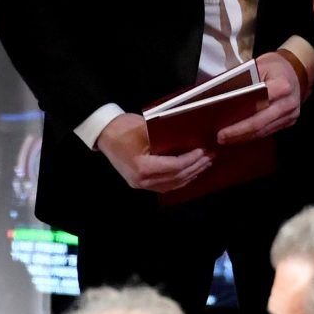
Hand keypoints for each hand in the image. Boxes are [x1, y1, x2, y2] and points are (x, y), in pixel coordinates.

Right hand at [96, 112, 211, 191]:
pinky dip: (179, 180)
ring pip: (172, 185)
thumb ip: (166, 135)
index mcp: (142, 167)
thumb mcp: (144, 127)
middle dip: (195, 167)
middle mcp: (142, 180)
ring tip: (205, 164)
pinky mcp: (140, 182)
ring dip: (190, 175)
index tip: (203, 151)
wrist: (103, 133)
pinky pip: (164, 186)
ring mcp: (141, 184)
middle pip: (175, 178)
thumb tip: (190, 135)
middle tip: (210, 157)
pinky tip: (190, 173)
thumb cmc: (123, 127)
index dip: (191, 159)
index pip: (174, 167)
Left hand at [216, 52, 300, 144]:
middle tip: (221, 138)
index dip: (240, 122)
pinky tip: (241, 136)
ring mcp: (291, 114)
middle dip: (238, 133)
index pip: (258, 107)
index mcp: (282, 86)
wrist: (297, 69)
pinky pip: (269, 131)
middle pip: (260, 124)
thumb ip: (245, 83)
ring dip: (244, 137)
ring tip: (227, 139)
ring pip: (264, 131)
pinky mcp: (289, 121)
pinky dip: (254, 134)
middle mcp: (288, 103)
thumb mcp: (258, 66)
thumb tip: (222, 99)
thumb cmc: (274, 66)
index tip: (222, 129)